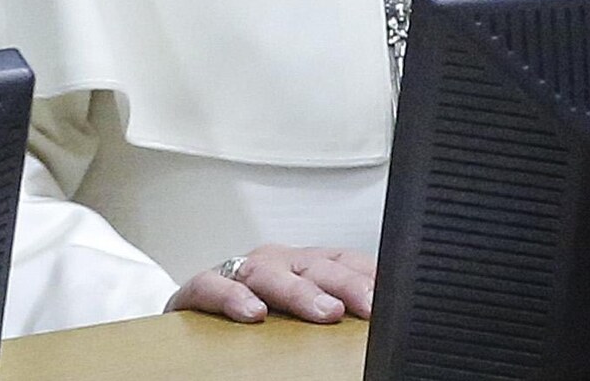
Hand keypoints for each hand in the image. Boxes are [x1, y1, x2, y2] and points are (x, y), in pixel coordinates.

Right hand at [167, 246, 375, 324]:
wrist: (199, 311)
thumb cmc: (264, 313)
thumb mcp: (305, 310)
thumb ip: (339, 309)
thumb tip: (385, 329)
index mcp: (306, 265)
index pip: (343, 261)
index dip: (367, 276)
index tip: (390, 299)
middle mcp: (277, 262)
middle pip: (314, 265)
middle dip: (343, 284)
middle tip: (366, 305)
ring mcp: (239, 272)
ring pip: (268, 272)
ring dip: (297, 291)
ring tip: (322, 312)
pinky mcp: (202, 287)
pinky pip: (211, 284)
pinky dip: (230, 296)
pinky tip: (252, 312)